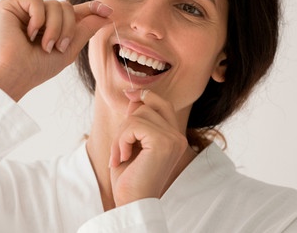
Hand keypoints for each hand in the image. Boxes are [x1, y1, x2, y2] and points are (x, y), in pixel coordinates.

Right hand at [0, 0, 112, 100]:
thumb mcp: (69, 50)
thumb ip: (86, 30)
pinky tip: (28, 34)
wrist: (16, 73)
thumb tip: (106, 14)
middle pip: (66, 6)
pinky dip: (38, 19)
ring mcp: (24, 10)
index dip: (91, 8)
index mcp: (51, 26)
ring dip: (54, 28)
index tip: (107, 11)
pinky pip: (36, 1)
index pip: (73, 11)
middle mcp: (38, 16)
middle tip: (58, 47)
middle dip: (68, 27)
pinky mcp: (10, 5)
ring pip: (54, 4)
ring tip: (44, 45)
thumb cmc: (38, 67)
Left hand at [109, 89, 189, 205]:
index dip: (146, 95)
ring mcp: (173, 139)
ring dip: (120, 136)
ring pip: (137, 115)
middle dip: (125, 125)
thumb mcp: (131, 143)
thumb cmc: (130, 178)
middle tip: (118, 150)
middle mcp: (178, 137)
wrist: (132, 202)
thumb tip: (135, 96)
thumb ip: (136, 121)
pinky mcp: (163, 142)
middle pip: (146, 107)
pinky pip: (133, 125)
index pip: (163, 104)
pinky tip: (121, 158)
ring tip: (118, 156)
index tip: (129, 94)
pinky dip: (121, 140)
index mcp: (174, 137)